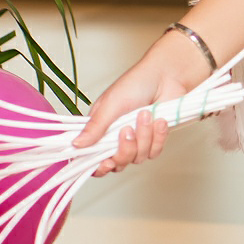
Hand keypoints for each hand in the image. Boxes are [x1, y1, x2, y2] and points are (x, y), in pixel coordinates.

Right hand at [76, 30, 208, 171]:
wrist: (167, 77)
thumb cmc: (136, 84)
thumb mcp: (110, 105)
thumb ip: (94, 127)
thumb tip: (76, 145)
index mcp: (101, 128)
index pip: (93, 157)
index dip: (99, 166)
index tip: (106, 163)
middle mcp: (117, 137)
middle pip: (118, 162)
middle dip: (125, 149)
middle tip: (127, 130)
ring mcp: (137, 140)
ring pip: (137, 158)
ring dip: (143, 137)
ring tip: (145, 114)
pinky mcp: (155, 140)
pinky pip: (154, 151)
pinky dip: (158, 137)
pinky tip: (159, 120)